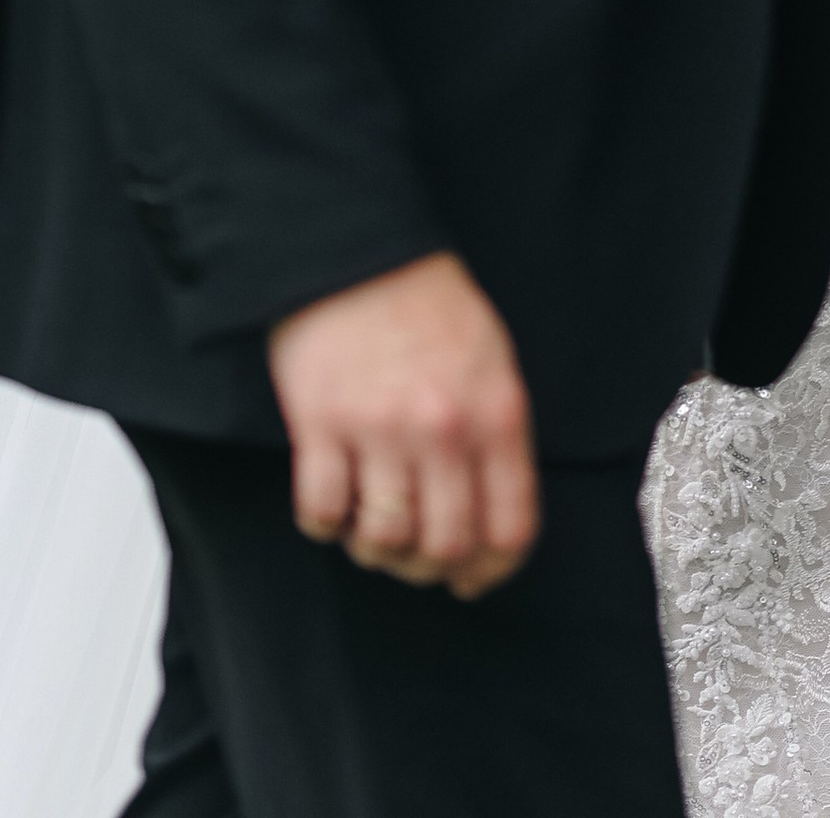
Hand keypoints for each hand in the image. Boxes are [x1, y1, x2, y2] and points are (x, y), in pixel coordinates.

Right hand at [267, 251, 537, 598]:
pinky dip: (325, 524)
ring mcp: (379, 428)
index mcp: (496, 412)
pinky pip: (322, 514)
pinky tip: (332, 502)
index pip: (510, 528)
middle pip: (444, 547)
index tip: (472, 580)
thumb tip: (492, 519)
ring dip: (375, 550)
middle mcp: (443, 428)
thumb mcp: (493, 360)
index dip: (491, 571)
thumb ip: (499, 436)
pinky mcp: (320, 424)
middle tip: (414, 556)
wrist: (359, 249)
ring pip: (383, 540)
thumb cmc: (428, 304)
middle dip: (429, 567)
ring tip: (370, 526)